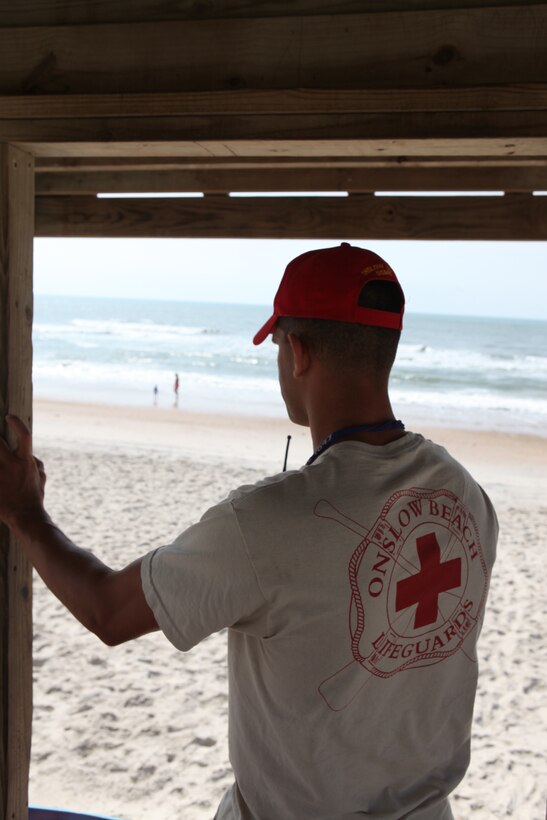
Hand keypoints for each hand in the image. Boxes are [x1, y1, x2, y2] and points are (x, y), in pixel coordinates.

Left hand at [0, 415, 45, 530]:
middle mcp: (12, 465)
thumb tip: (32, 456)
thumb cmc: (34, 497)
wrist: (25, 517)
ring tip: (0, 461)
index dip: (17, 423)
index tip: (9, 416)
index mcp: (26, 461)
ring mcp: (0, 474)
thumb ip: (36, 464)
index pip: (24, 435)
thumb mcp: (41, 478)